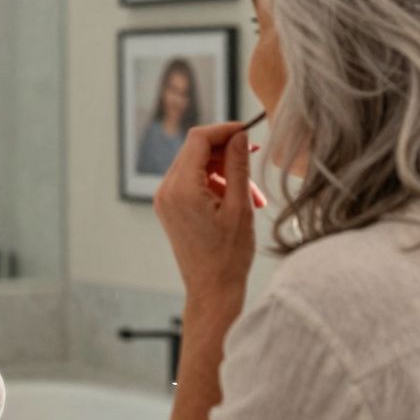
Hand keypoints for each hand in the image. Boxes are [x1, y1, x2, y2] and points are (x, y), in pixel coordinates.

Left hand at [153, 123, 264, 303]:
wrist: (212, 290)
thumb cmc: (228, 255)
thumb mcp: (240, 206)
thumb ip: (238, 166)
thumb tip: (239, 136)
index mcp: (181, 188)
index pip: (198, 139)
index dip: (224, 130)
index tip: (248, 132)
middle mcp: (166, 190)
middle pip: (195, 150)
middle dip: (226, 153)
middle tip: (254, 163)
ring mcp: (165, 200)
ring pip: (196, 166)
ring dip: (224, 171)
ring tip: (252, 195)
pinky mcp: (170, 208)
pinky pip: (192, 182)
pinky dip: (214, 184)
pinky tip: (237, 201)